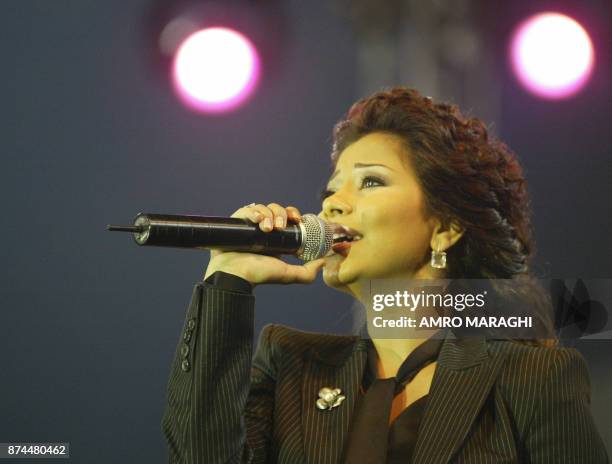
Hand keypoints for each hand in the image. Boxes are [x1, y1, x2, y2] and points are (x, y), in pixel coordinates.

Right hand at [203, 203, 324, 285]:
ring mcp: (249, 225)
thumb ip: (307, 272)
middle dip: (280, 214)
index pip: (286, 217)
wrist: (235, 276)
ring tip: (266, 228)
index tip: (296, 219)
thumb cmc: (258, 275)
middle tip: (280, 227)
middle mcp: (262, 229)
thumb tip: (323, 261)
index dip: (292, 214)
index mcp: (275, 237)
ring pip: (262, 208)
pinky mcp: (236, 223)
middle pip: (275, 209)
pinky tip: (256, 219)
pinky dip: (253, 211)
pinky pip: (246, 209)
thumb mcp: (287, 274)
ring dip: (267, 214)